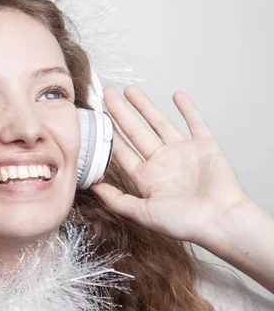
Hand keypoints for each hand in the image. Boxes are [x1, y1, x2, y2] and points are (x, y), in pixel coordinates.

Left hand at [90, 86, 250, 243]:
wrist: (221, 220)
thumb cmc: (185, 223)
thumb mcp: (142, 213)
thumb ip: (117, 200)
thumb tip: (92, 187)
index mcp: (147, 177)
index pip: (122, 150)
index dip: (109, 134)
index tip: (97, 118)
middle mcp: (162, 162)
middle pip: (135, 131)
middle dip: (120, 112)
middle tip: (107, 93)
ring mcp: (182, 152)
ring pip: (159, 123)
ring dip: (145, 106)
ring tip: (130, 90)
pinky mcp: (204, 146)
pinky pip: (195, 122)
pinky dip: (188, 109)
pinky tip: (177, 95)